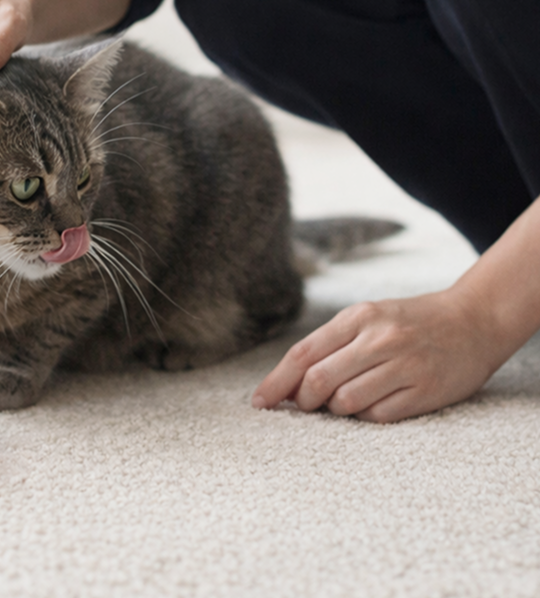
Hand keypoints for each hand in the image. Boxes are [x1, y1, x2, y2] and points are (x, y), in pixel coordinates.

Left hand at [251, 288, 506, 422]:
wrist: (473, 320)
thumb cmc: (407, 322)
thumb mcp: (367, 319)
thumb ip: (329, 346)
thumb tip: (288, 385)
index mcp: (358, 317)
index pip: (303, 354)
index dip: (276, 382)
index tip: (259, 402)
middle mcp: (379, 338)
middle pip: (319, 380)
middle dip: (303, 401)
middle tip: (305, 405)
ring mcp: (405, 364)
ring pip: (346, 402)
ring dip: (336, 409)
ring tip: (344, 400)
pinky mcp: (426, 390)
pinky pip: (378, 416)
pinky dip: (366, 416)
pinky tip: (373, 404)